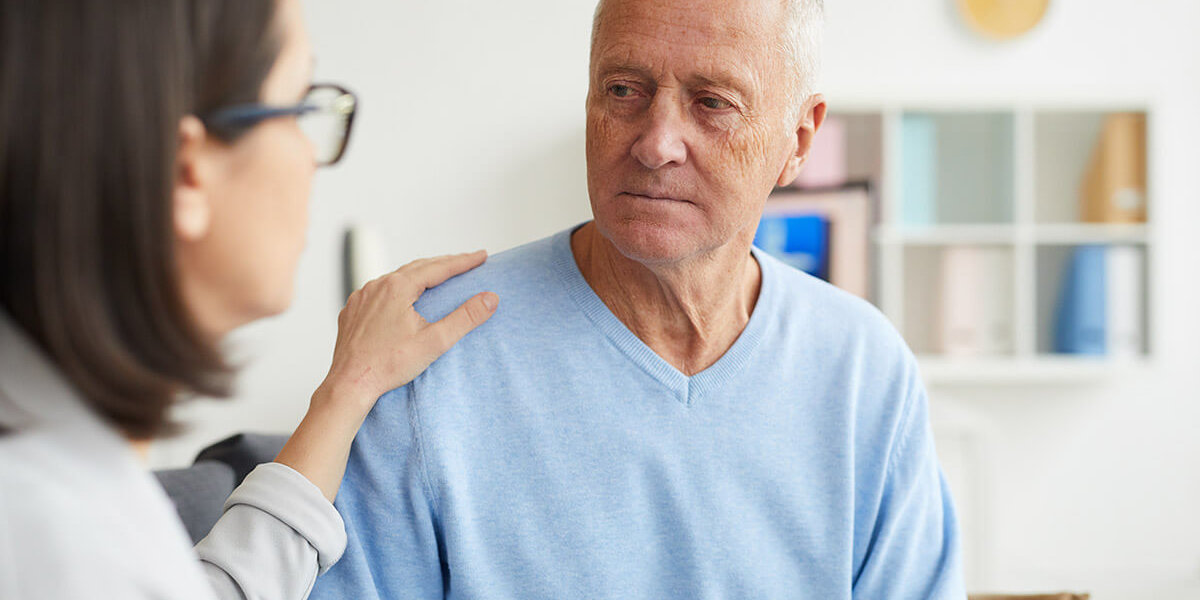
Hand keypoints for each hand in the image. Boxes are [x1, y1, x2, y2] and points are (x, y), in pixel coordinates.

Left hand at [275, 250, 496, 501]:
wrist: (349, 384)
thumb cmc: (389, 365)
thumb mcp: (434, 342)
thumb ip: (465, 318)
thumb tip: (491, 298)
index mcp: (397, 287)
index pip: (439, 268)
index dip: (463, 261)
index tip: (482, 256)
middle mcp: (377, 285)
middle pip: (418, 268)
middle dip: (444, 264)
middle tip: (467, 262)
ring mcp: (362, 297)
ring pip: (396, 277)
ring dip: (420, 275)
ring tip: (438, 276)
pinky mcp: (352, 310)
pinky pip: (379, 291)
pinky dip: (397, 288)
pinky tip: (403, 296)